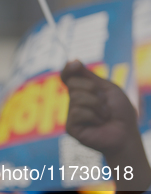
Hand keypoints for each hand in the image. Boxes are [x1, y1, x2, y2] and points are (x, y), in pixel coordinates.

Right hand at [61, 60, 150, 193]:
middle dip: (92, 89)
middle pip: (73, 83)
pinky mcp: (71, 127)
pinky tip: (99, 123)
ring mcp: (71, 114)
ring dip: (97, 105)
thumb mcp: (108, 88)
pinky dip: (93, 116)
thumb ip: (90, 76)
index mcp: (82, 91)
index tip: (76, 64)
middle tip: (105, 102)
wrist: (126, 133)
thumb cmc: (120, 112)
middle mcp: (74, 101)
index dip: (68, 69)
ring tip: (105, 115)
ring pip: (76, 98)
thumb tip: (73, 60)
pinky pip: (77, 112)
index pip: (67, 76)